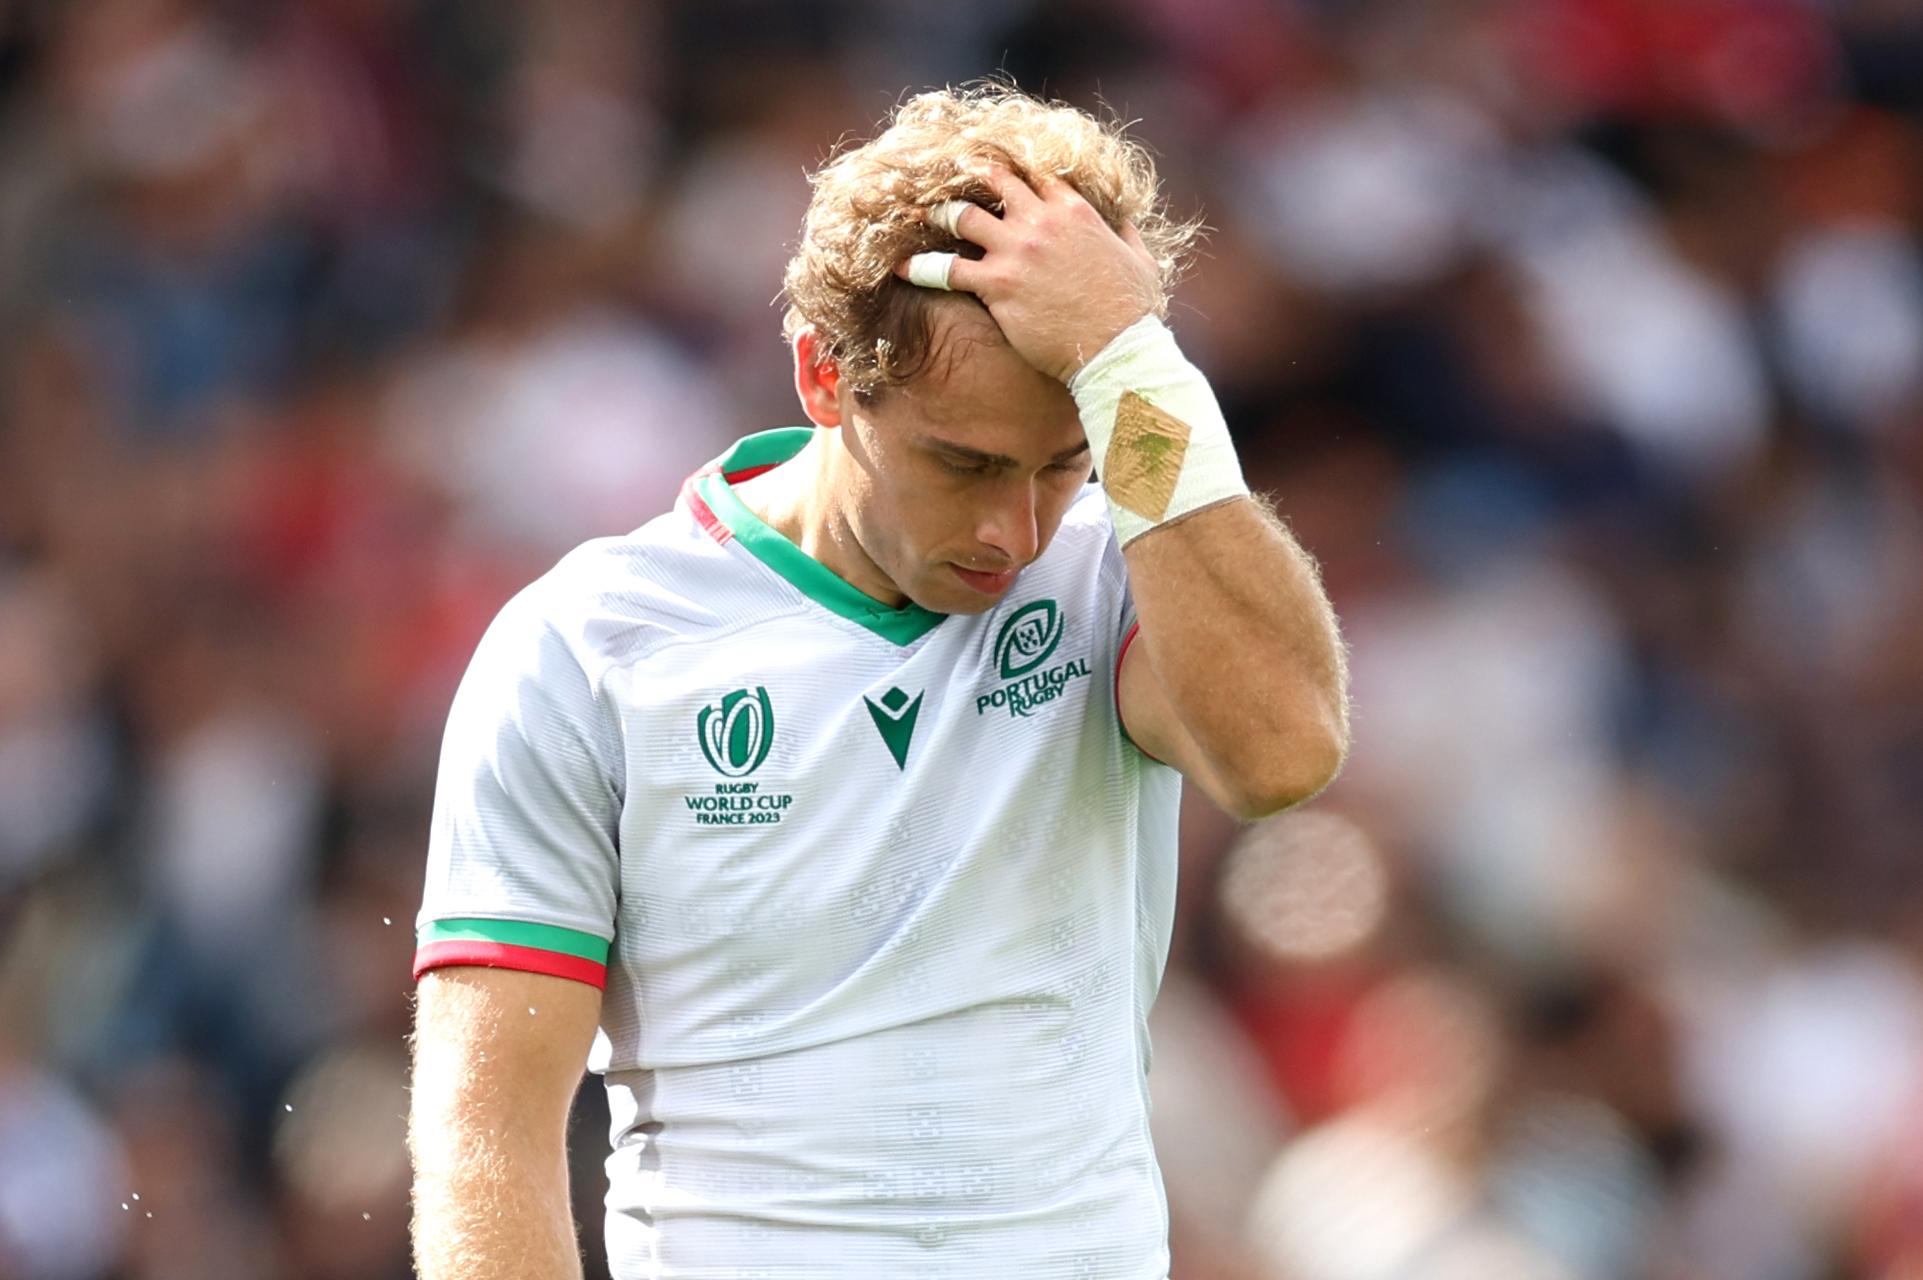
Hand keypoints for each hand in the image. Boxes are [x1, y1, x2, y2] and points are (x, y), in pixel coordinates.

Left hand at [895, 162, 1164, 383]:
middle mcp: (1041, 222)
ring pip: (961, 217)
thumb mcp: (1140, 260)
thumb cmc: (1133, 311)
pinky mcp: (998, 285)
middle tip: (941, 174)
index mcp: (1075, 210)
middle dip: (966, 176)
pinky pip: (946, 269)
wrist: (1116, 349)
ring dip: (936, 215)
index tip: (991, 171)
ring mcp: (1016, 252)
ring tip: (913, 215)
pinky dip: (919, 267)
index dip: (1011, 170)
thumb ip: (1125, 232)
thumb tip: (1122, 222)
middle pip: (991, 182)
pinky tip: (897, 266)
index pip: (1035, 173)